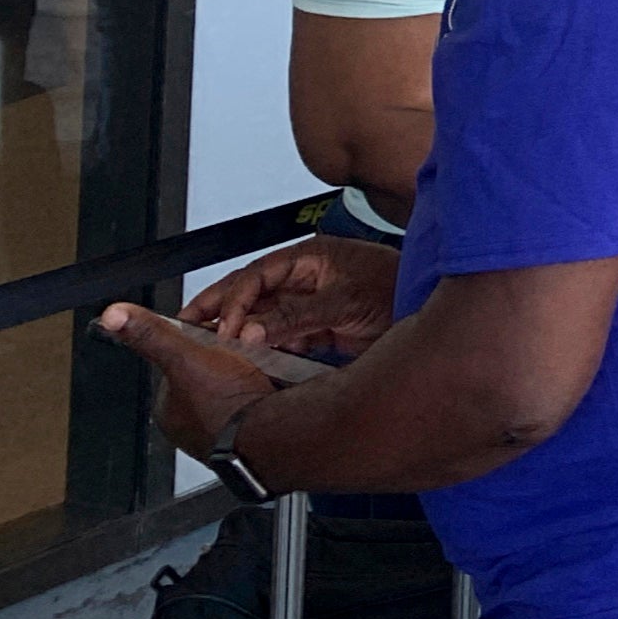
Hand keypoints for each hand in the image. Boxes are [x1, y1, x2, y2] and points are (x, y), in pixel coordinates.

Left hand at [98, 304, 286, 461]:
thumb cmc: (225, 405)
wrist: (271, 430)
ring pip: (236, 386)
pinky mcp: (255, 429)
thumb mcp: (184, 356)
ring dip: (250, 370)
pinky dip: (267, 384)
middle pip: (208, 376)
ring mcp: (225, 429)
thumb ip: (152, 334)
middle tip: (242, 343)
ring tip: (261, 357)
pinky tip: (273, 376)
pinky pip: (259, 396)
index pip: (176, 367)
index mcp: (170, 410)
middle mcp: (194, 424)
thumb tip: (114, 317)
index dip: (194, 344)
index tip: (211, 332)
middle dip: (226, 357)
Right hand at [183, 235, 398, 354]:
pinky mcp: (321, 326)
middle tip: (186, 328)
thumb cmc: (399, 290)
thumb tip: (250, 330)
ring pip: (264, 316)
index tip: (218, 328)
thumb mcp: (346, 302)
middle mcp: (308, 277)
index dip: (231, 300)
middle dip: (219, 310)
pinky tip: (247, 361)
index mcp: (311, 257)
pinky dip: (264, 347)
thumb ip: (298, 316)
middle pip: (253, 293)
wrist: (431, 312)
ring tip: (209, 349)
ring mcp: (313, 301)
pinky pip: (283, 335)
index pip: (256, 275)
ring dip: (238, 331)